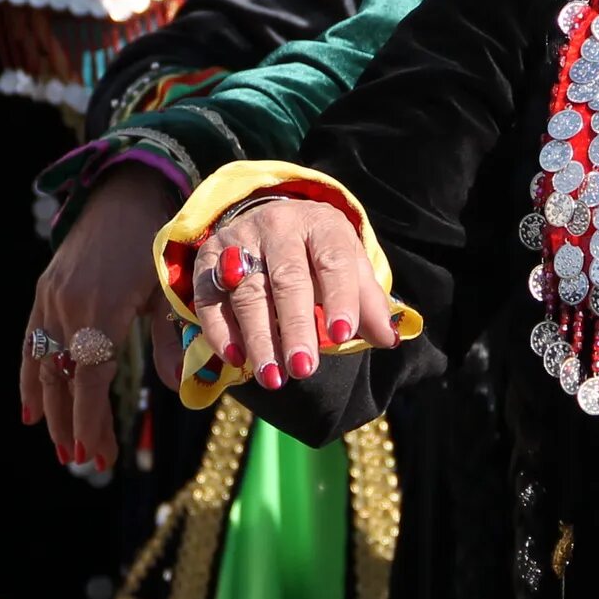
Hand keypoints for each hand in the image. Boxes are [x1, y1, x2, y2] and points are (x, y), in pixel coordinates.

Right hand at [18, 168, 183, 470]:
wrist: (126, 192)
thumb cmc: (159, 241)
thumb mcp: (170, 290)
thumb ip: (171, 339)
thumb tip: (177, 389)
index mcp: (102, 309)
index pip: (89, 379)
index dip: (90, 419)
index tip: (96, 454)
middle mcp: (68, 306)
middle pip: (64, 380)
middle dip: (75, 425)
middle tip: (91, 461)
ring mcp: (50, 299)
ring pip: (44, 366)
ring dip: (54, 410)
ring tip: (65, 448)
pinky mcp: (44, 292)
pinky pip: (30, 343)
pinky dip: (30, 379)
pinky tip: (30, 412)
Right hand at [186, 197, 399, 399]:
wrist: (274, 220)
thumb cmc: (319, 253)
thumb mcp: (349, 266)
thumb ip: (368, 302)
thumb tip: (388, 338)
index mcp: (322, 225)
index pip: (333, 260)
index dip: (339, 297)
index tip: (342, 335)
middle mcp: (279, 226)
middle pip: (287, 278)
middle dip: (295, 326)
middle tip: (303, 369)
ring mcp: (240, 239)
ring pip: (247, 291)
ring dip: (259, 338)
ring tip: (273, 378)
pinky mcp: (209, 257)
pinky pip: (209, 296)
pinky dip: (219, 329)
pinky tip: (235, 358)